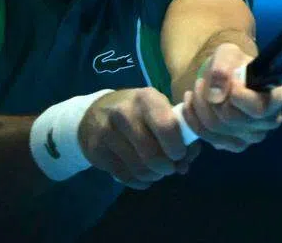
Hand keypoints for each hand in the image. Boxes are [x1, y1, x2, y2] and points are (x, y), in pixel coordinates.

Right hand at [78, 88, 201, 189]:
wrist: (96, 112)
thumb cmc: (138, 112)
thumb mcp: (159, 111)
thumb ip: (179, 133)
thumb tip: (185, 164)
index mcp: (147, 98)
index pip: (168, 127)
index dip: (178, 148)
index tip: (180, 154)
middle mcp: (124, 112)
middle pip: (153, 155)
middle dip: (167, 167)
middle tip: (169, 166)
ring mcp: (107, 132)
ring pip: (140, 169)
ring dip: (154, 176)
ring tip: (156, 170)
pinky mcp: (96, 150)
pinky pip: (126, 177)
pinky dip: (140, 182)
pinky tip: (141, 174)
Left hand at [180, 43, 281, 152]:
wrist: (222, 78)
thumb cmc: (232, 65)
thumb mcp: (227, 54)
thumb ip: (222, 67)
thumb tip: (217, 96)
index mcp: (276, 96)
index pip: (262, 107)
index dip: (242, 98)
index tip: (232, 83)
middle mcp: (270, 121)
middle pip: (232, 118)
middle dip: (211, 98)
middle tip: (202, 81)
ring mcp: (253, 136)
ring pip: (216, 128)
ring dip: (199, 105)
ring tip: (197, 88)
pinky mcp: (235, 145)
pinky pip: (206, 136)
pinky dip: (193, 118)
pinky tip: (191, 102)